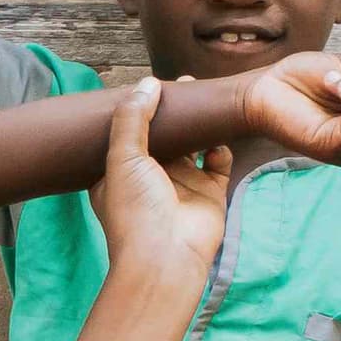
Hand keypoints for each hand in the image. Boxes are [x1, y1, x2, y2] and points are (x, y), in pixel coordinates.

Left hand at [92, 77, 229, 274]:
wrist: (166, 257)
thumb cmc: (135, 211)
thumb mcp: (122, 158)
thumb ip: (132, 118)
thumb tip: (148, 83)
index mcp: (120, 173)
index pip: (129, 134)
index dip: (139, 111)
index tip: (150, 85)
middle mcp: (150, 178)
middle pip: (164, 136)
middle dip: (173, 112)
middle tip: (184, 85)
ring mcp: (181, 185)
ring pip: (192, 145)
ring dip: (198, 124)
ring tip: (204, 98)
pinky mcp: (208, 192)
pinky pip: (218, 162)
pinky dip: (220, 146)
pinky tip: (219, 131)